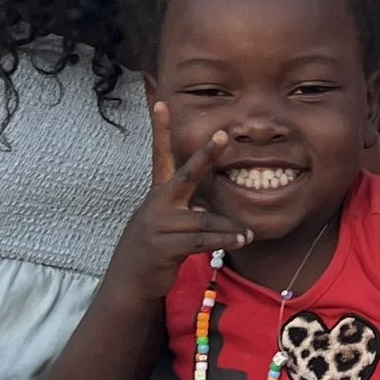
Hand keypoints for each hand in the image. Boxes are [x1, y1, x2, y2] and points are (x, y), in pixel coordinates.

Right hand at [104, 105, 243, 302]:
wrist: (131, 277)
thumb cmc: (156, 244)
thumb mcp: (167, 219)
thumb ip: (188, 206)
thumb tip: (214, 202)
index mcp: (159, 192)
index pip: (160, 154)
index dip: (160, 129)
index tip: (161, 102)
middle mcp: (158, 203)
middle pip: (186, 174)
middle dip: (205, 155)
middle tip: (222, 136)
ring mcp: (160, 224)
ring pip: (204, 220)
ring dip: (228, 229)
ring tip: (247, 234)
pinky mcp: (166, 246)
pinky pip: (202, 241)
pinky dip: (223, 241)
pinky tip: (240, 241)